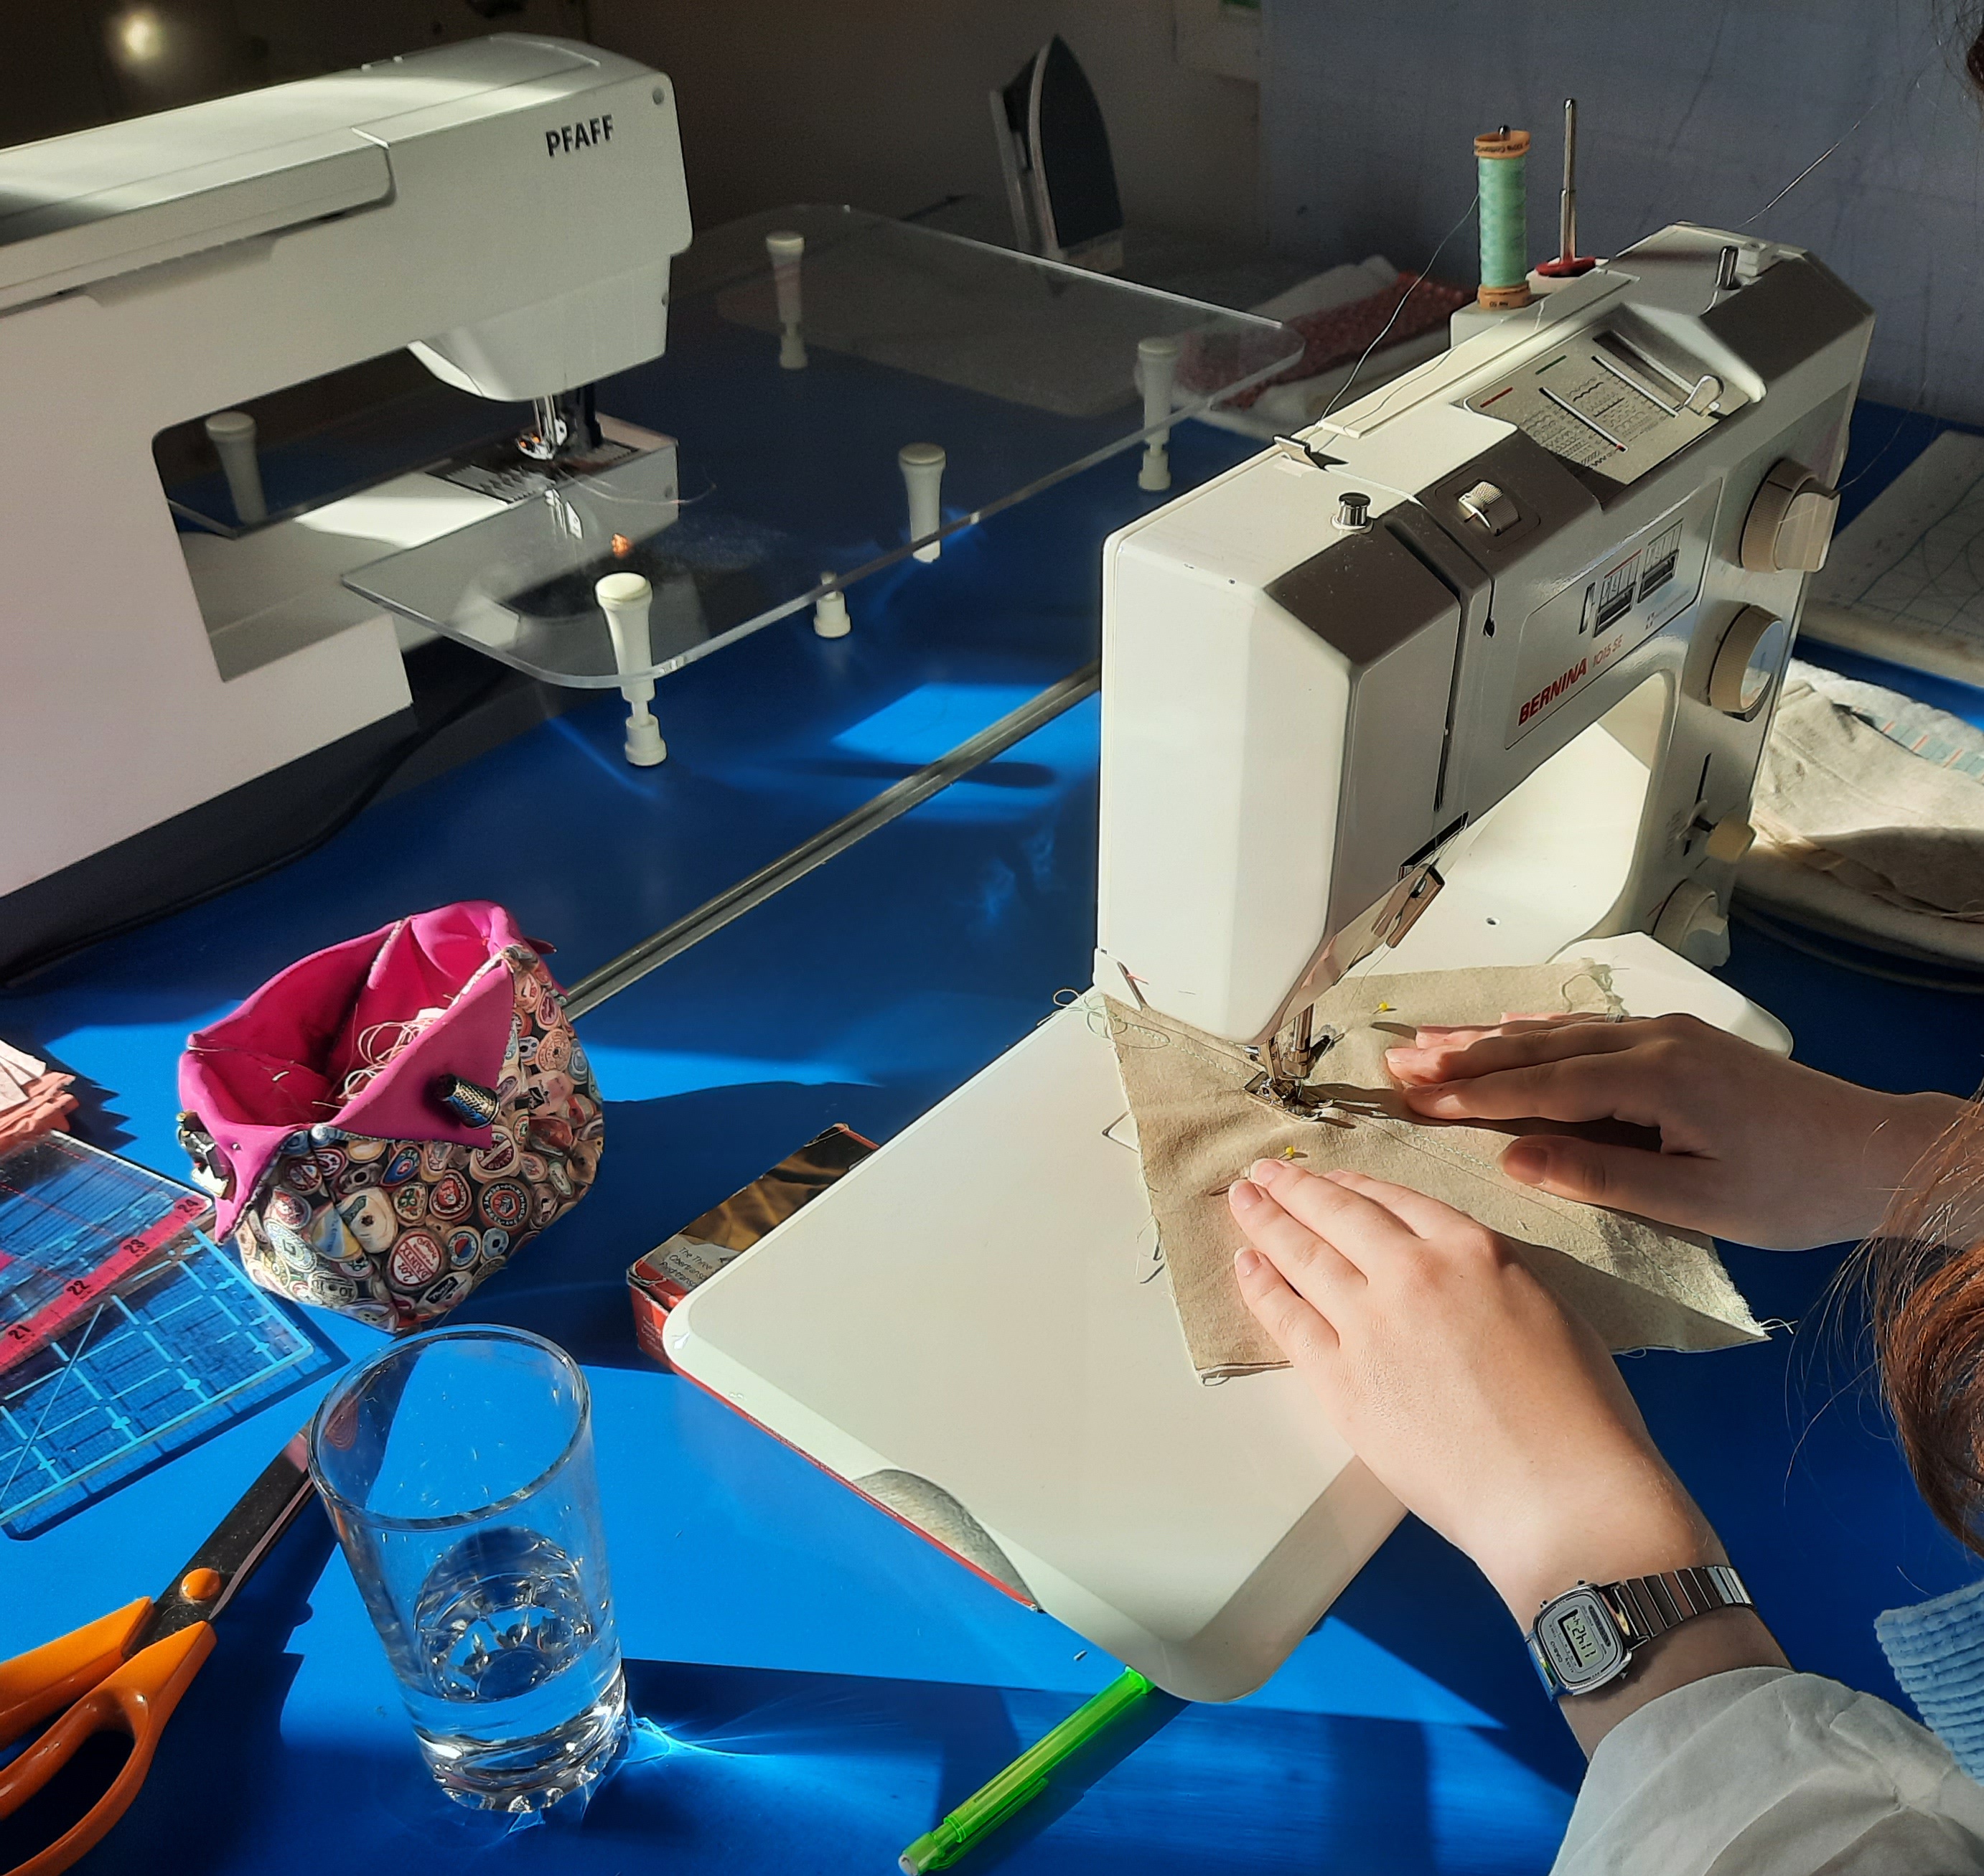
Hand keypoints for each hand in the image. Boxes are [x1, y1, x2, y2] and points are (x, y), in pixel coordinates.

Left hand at [1228, 1158, 1715, 1622]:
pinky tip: (1245, 1266)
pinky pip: (1288, 1321)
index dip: (1354, 1186)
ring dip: (1266, 1222)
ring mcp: (1369, 1326)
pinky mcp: (1341, 1382)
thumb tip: (1456, 1279)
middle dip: (1294, 1189)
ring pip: (1303, 1257)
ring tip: (1242, 1199)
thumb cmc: (1580, 1417)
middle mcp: (1412, 1274)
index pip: (1395, 1201)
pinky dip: (1261, 1288)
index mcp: (1471, 1250)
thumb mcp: (1549, 1310)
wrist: (1559, 1495)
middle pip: (1337, 1216)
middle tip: (1263, 1173)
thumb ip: (1490, 1280)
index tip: (1330, 1180)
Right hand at [1384, 1013, 1962, 1249]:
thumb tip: (1515, 1156)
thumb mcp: (1697, 1200)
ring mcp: (1666, 1035)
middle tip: (1395, 1064)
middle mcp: (1653, 1042)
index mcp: (1656, 1080)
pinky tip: (1505, 1029)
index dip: (1471, 1094)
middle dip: (1461, 1056)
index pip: (1540, 1085)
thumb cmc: (1793, 1192)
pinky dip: (1535, 1032)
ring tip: (1426, 1044)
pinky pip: (1587, 1031)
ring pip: (1558, 1032)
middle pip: (1537, 1046)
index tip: (1411, 1099)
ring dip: (1489, 1039)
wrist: (1879, 1154)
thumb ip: (1602, 1173)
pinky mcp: (1679, 1041)